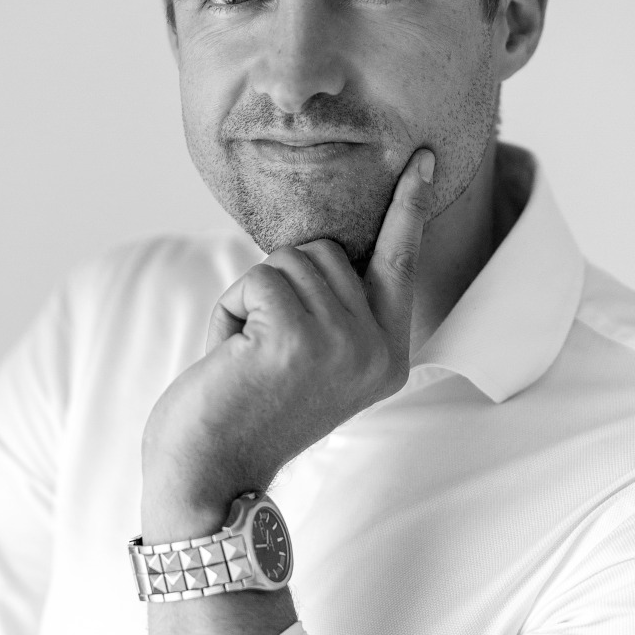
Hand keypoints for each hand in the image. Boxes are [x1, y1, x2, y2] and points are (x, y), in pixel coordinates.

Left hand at [141, 149, 435, 535]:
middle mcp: (377, 349)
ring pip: (290, 260)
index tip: (424, 157)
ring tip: (246, 357)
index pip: (400, 262)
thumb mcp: (307, 360)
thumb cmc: (244, 414)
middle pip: (326, 251)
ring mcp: (343, 343)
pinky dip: (229, 311)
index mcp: (387, 356)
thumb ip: (329, 312)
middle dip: (278, 286)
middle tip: (261, 351)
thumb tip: (319, 252)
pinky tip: (232, 358)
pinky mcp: (298, 337)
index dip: (409, 206)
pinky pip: (256, 278)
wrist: (210, 477)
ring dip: (251, 300)